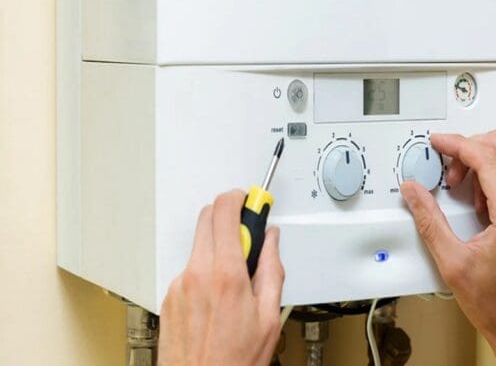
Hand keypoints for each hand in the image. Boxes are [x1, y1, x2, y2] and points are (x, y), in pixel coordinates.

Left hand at [159, 190, 284, 365]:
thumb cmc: (234, 361)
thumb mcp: (269, 315)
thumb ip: (272, 269)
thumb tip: (271, 241)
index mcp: (226, 274)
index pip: (225, 212)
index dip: (240, 198)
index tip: (251, 201)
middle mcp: (196, 274)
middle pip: (207, 218)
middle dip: (229, 218)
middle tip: (248, 235)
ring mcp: (178, 285)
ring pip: (199, 246)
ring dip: (218, 249)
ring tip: (235, 280)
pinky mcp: (169, 298)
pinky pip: (189, 270)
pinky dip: (205, 272)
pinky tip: (217, 298)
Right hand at [401, 131, 495, 364]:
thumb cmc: (495, 301)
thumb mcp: (451, 261)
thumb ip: (428, 220)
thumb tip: (413, 191)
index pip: (486, 156)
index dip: (456, 143)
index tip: (437, 142)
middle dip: (467, 147)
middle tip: (446, 167)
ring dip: (479, 159)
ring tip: (458, 184)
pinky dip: (488, 174)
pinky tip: (472, 198)